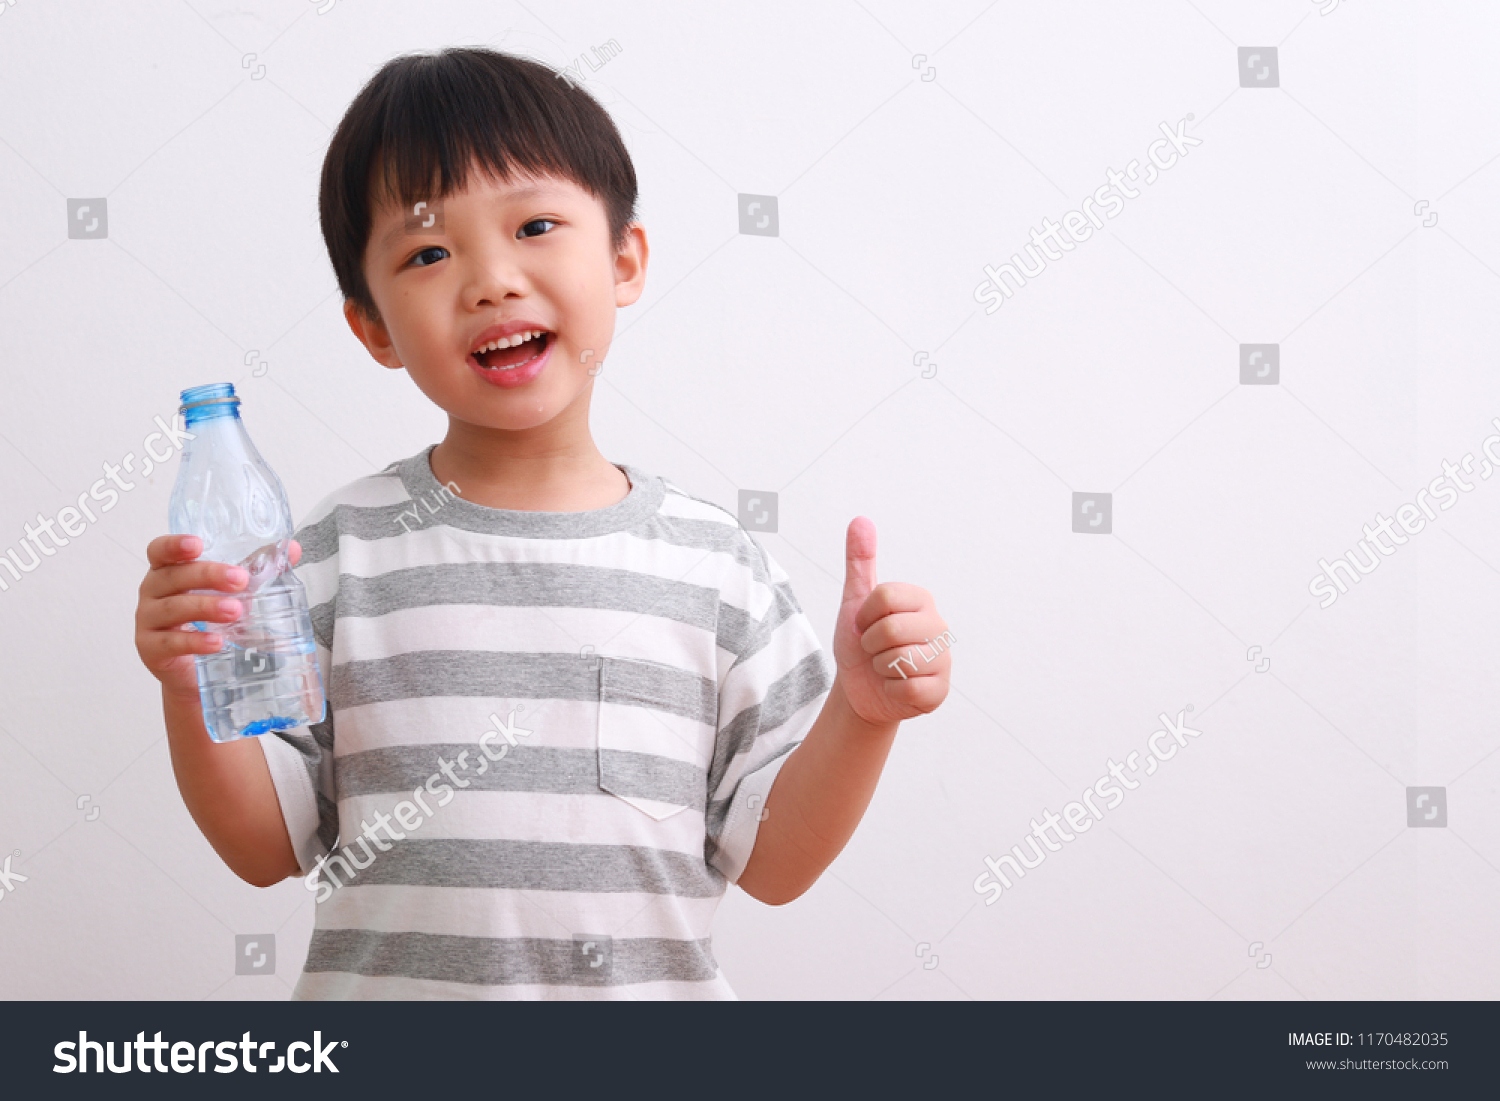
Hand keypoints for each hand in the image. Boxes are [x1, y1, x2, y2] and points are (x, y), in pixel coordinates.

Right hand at [134, 535, 301, 702]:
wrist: (195, 672)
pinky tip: (217, 642)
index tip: (197, 544)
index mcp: (167, 571)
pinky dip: (195, 641)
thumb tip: (291, 548)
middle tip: (240, 579)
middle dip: (207, 575)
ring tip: (235, 611)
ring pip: (172, 609)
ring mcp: (147, 622)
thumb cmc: (211, 621)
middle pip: (173, 577)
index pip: (160, 551)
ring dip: (205, 607)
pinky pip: (171, 643)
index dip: (174, 546)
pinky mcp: (151, 650)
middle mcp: (152, 593)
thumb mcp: (232, 592)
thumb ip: (256, 569)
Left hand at [832, 516, 949, 727]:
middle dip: (870, 644)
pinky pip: (908, 688)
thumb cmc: (861, 644)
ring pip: (898, 659)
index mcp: (920, 599)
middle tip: (874, 649)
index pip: (884, 597)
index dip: (864, 616)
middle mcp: (938, 626)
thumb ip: (860, 562)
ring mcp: (943, 659)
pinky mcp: (940, 690)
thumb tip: (860, 520)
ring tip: (886, 667)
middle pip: (890, 629)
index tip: (865, 624)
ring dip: (880, 668)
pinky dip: (892, 690)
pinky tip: (896, 687)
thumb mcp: (856, 601)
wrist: (861, 690)